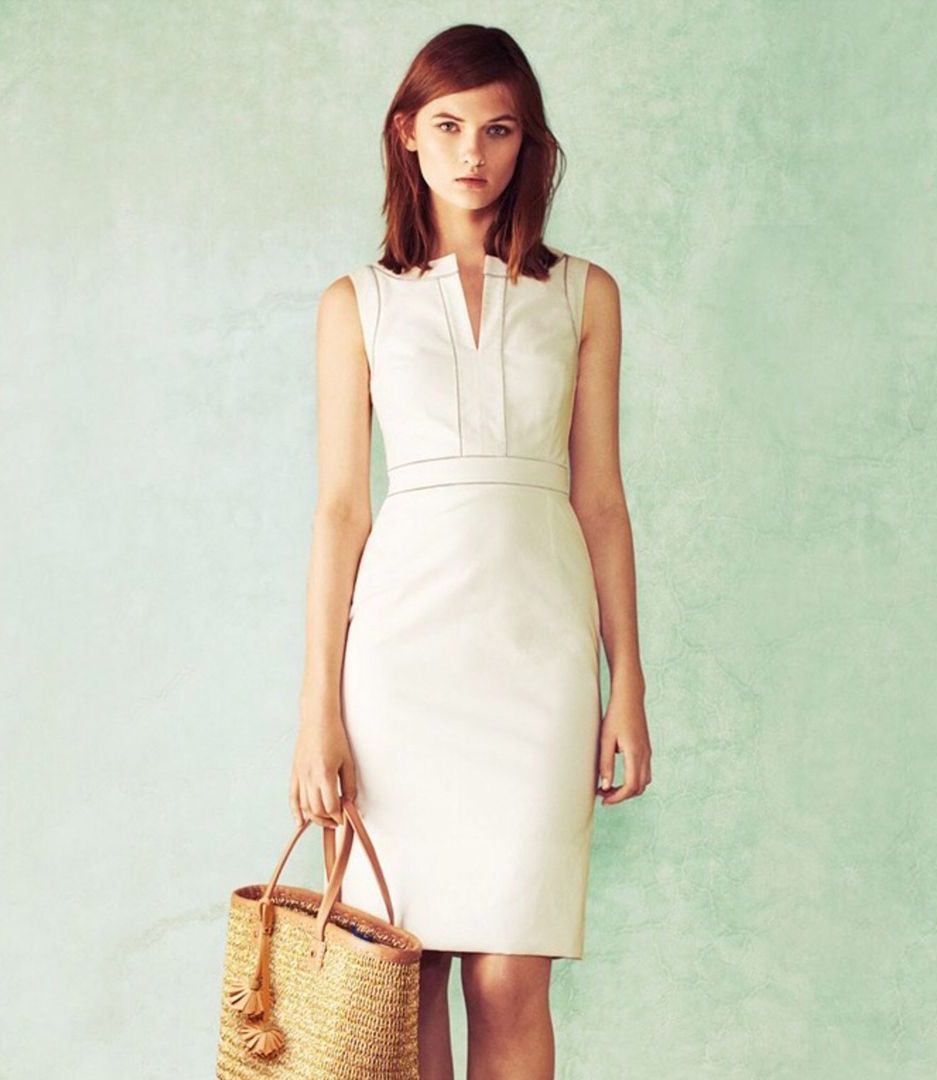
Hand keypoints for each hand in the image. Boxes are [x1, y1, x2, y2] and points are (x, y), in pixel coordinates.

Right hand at [289, 700, 357, 828]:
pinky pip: (292, 797)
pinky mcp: (295, 773)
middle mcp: (310, 777)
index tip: (344, 818)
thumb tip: (350, 803)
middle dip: (327, 819)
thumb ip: (349, 784)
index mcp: (325, 774)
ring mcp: (300, 776)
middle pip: (317, 809)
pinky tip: (300, 822)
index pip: (331, 806)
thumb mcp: (347, 761)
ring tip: (325, 820)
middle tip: (336, 820)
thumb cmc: (335, 737)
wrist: (317, 720)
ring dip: (315, 817)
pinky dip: (295, 811)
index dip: (339, 816)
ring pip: (305, 806)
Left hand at [595, 692, 651, 804]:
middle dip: (622, 796)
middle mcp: (645, 756)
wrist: (630, 697)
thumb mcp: (606, 739)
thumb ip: (605, 763)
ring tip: (609, 786)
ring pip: (643, 782)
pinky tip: (618, 775)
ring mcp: (648, 753)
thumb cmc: (615, 715)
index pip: (630, 787)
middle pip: (639, 788)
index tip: (603, 799)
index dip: (617, 797)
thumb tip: (606, 786)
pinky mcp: (646, 750)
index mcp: (635, 754)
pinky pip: (644, 772)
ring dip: (628, 789)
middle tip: (603, 794)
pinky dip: (633, 780)